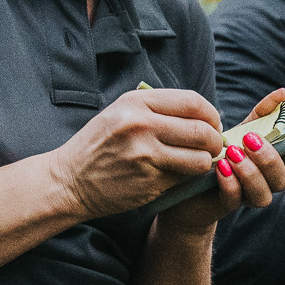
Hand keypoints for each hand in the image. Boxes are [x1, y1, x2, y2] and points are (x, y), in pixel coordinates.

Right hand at [51, 86, 225, 218]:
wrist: (69, 180)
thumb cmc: (100, 145)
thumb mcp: (121, 112)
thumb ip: (158, 109)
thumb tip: (203, 115)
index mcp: (136, 103)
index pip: (192, 102)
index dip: (211, 114)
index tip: (213, 124)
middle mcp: (141, 126)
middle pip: (202, 131)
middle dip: (215, 141)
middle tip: (214, 147)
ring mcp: (145, 156)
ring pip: (200, 159)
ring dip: (205, 162)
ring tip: (197, 162)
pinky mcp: (148, 182)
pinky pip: (184, 179)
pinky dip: (186, 178)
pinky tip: (175, 175)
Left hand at [159, 88, 284, 233]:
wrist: (186, 185)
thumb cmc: (220, 155)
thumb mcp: (242, 129)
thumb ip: (264, 113)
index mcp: (272, 162)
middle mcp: (264, 182)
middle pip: (282, 179)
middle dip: (270, 160)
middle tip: (250, 141)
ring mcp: (246, 195)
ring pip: (263, 194)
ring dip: (250, 173)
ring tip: (231, 154)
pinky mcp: (225, 205)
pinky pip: (234, 199)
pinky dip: (230, 184)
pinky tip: (220, 169)